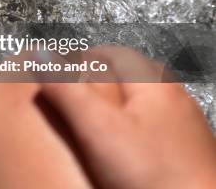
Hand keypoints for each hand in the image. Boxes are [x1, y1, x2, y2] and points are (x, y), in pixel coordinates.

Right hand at [42, 46, 215, 188]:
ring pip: (144, 104)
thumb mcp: (98, 129)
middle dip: (100, 80)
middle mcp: (175, 99)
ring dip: (117, 106)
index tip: (60, 70)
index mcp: (156, 84)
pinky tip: (121, 150)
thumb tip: (39, 54)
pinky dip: (132, 131)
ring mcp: (185, 129)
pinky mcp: (188, 156)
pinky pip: (154, 131)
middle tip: (73, 94)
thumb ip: (67, 90)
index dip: (83, 57)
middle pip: (132, 76)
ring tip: (92, 123)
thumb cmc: (154, 176)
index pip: (115, 53)